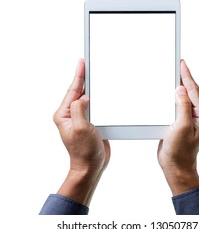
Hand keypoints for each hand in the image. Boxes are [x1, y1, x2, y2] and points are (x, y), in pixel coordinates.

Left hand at [53, 59, 109, 205]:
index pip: (72, 90)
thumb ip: (79, 109)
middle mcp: (71, 115)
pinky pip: (94, 106)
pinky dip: (99, 98)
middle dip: (84, 78)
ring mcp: (81, 118)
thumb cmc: (84, 151)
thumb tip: (84, 97)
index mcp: (64, 115)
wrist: (91, 165)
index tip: (82, 63)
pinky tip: (102, 93)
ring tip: (94, 75)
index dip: (78, 76)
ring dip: (92, 87)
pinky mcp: (90, 122)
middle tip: (87, 64)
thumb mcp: (80, 128)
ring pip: (87, 98)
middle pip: (78, 92)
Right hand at [158, 60, 198, 194]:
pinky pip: (177, 104)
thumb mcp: (181, 128)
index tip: (182, 64)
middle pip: (190, 91)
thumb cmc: (180, 152)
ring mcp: (189, 118)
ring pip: (183, 97)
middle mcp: (198, 115)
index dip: (187, 76)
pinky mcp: (180, 121)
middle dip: (184, 77)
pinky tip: (169, 91)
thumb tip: (180, 89)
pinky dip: (173, 96)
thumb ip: (182, 107)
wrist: (175, 166)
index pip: (194, 91)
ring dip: (178, 85)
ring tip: (174, 73)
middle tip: (178, 64)